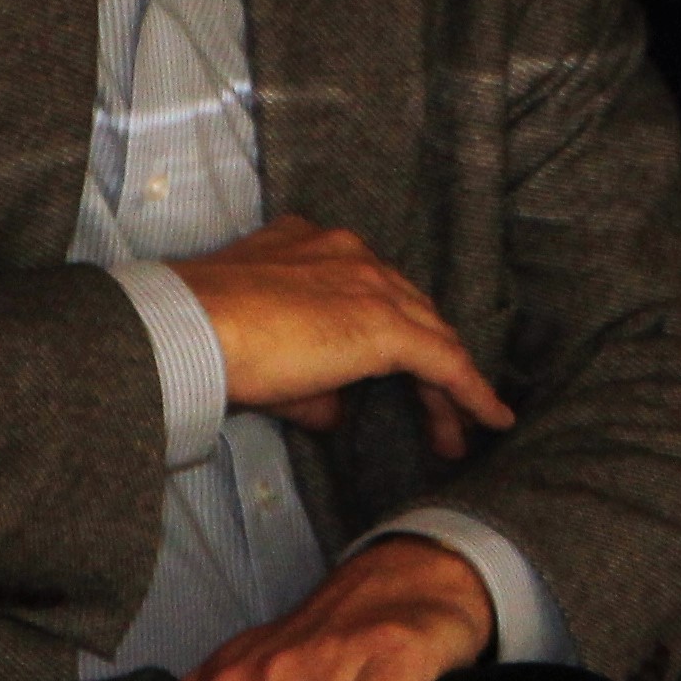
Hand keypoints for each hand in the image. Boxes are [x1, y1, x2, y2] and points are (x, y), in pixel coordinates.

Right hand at [169, 221, 516, 457]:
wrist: (191, 327)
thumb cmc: (205, 338)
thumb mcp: (262, 354)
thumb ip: (308, 382)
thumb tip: (334, 413)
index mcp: (315, 249)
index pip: (369, 291)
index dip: (388, 332)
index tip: (387, 368)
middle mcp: (351, 256)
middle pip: (408, 311)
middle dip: (423, 360)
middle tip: (432, 409)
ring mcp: (371, 285)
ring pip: (430, 335)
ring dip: (447, 386)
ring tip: (458, 430)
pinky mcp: (386, 325)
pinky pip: (445, 362)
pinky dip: (470, 392)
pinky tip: (489, 419)